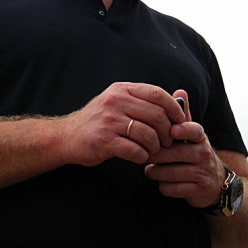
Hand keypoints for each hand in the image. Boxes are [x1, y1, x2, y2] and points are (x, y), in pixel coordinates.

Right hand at [59, 82, 185, 167]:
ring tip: (153, 151)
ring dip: (156, 147)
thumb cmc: (98, 121)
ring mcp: (109, 121)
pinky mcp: (104, 141)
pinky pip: (135, 150)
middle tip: (168, 141)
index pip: (157, 93)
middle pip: (157, 114)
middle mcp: (115, 102)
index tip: (180, 121)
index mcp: (121, 90)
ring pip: (148, 134)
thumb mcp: (117, 102)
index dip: (174, 108)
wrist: (67, 136)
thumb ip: (142, 101)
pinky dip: (142, 156)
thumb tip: (178, 103)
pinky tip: (139, 157)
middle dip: (168, 131)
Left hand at [143, 90, 225, 207]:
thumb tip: (180, 91)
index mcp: (200, 137)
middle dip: (156, 154)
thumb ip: (183, 114)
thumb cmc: (194, 153)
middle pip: (176, 153)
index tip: (172, 131)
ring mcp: (202, 173)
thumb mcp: (191, 134)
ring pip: (171, 172)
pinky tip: (160, 181)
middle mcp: (204, 153)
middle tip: (145, 153)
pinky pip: (172, 188)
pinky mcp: (198, 190)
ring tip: (149, 168)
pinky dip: (163, 186)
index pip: (194, 130)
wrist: (214, 183)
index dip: (183, 130)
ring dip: (156, 171)